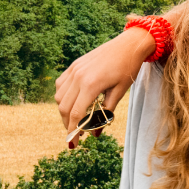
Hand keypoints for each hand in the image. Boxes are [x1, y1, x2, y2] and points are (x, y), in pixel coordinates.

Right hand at [55, 27, 153, 146]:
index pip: (76, 114)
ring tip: (76, 119)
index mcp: (90, 84)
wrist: (129, 44)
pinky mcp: (74, 65)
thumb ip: (106, 113)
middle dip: (68, 124)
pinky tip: (73, 101)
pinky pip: (61, 84)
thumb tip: (96, 135)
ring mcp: (74, 69)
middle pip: (64, 107)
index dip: (73, 131)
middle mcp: (78, 76)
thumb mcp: (120, 92)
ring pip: (59, 97)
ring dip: (64, 111)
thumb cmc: (128, 68)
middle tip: (76, 134)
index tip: (74, 144)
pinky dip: (63, 96)